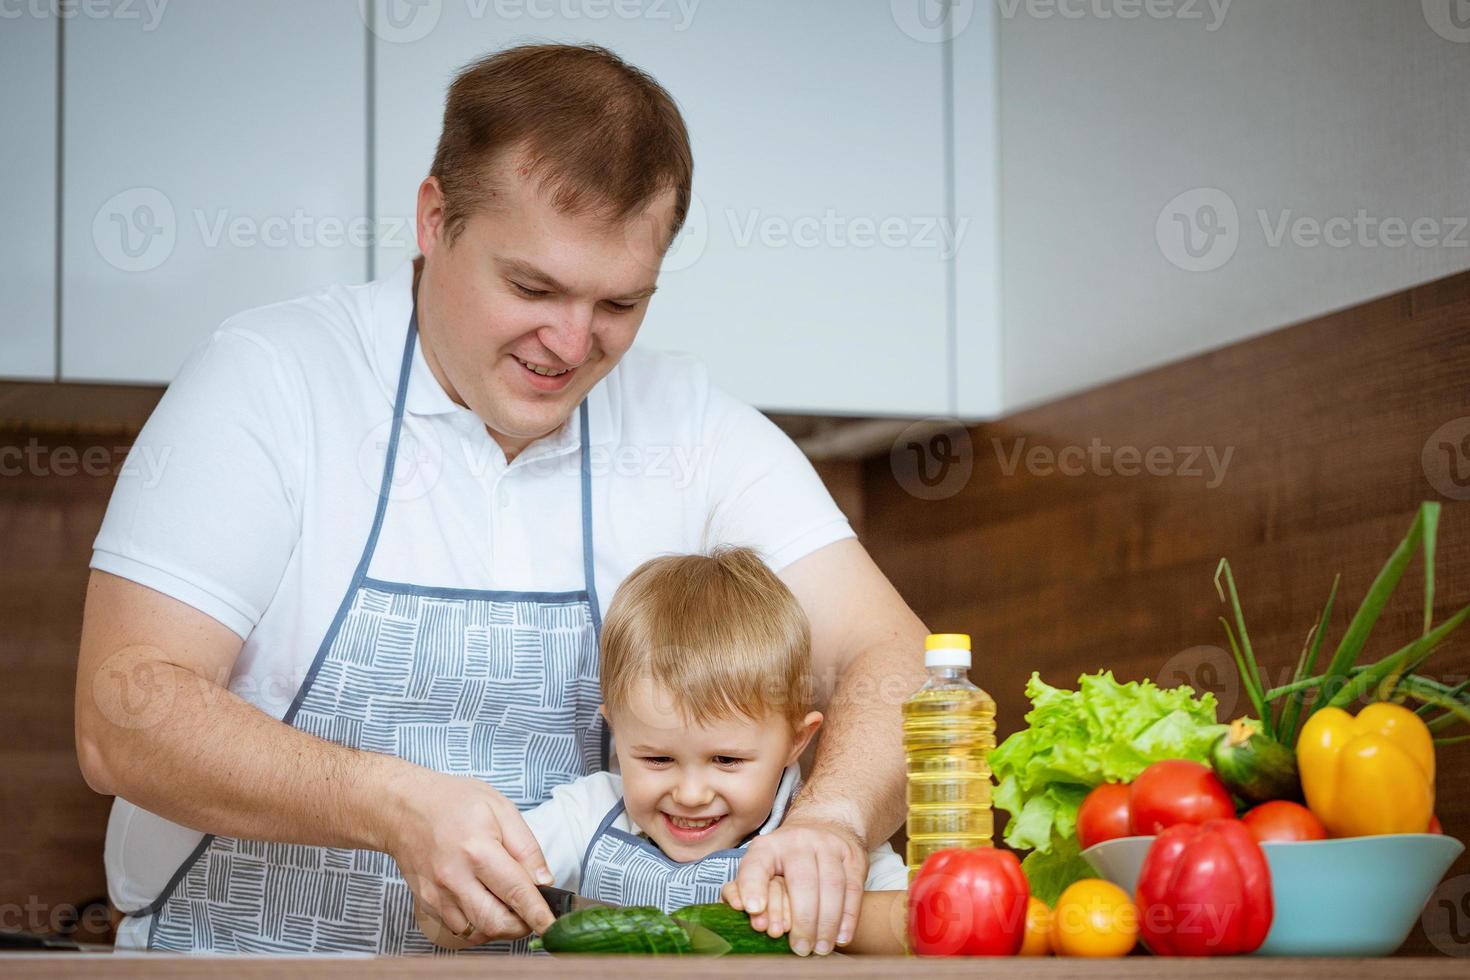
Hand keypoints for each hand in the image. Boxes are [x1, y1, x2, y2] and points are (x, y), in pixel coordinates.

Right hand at [383, 767, 555, 944]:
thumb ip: (526, 847)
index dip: (538, 914)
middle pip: (496, 923)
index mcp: (478, 850)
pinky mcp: (428, 904)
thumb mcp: (500, 808)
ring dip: (501, 926)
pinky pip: (460, 929)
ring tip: (508, 903)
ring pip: (478, 932)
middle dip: (522, 925)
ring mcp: (438, 895)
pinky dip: (479, 925)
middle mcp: (455, 878)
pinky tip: (486, 903)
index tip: (552, 926)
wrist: (403, 807)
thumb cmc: (453, 801)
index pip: (516, 892)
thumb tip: (544, 882)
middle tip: (532, 910)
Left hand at [726, 818, 864, 955]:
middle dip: (802, 920)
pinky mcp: (853, 856)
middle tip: (800, 948)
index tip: (753, 910)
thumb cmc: (786, 859)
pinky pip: (852, 889)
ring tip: (820, 948)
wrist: (824, 825)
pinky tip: (840, 937)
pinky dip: (848, 917)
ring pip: (831, 886)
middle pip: (802, 881)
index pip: (756, 865)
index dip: (753, 886)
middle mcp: (798, 840)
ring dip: (826, 923)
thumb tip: (740, 910)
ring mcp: (828, 845)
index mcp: (768, 846)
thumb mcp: (763, 866)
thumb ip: (747, 889)